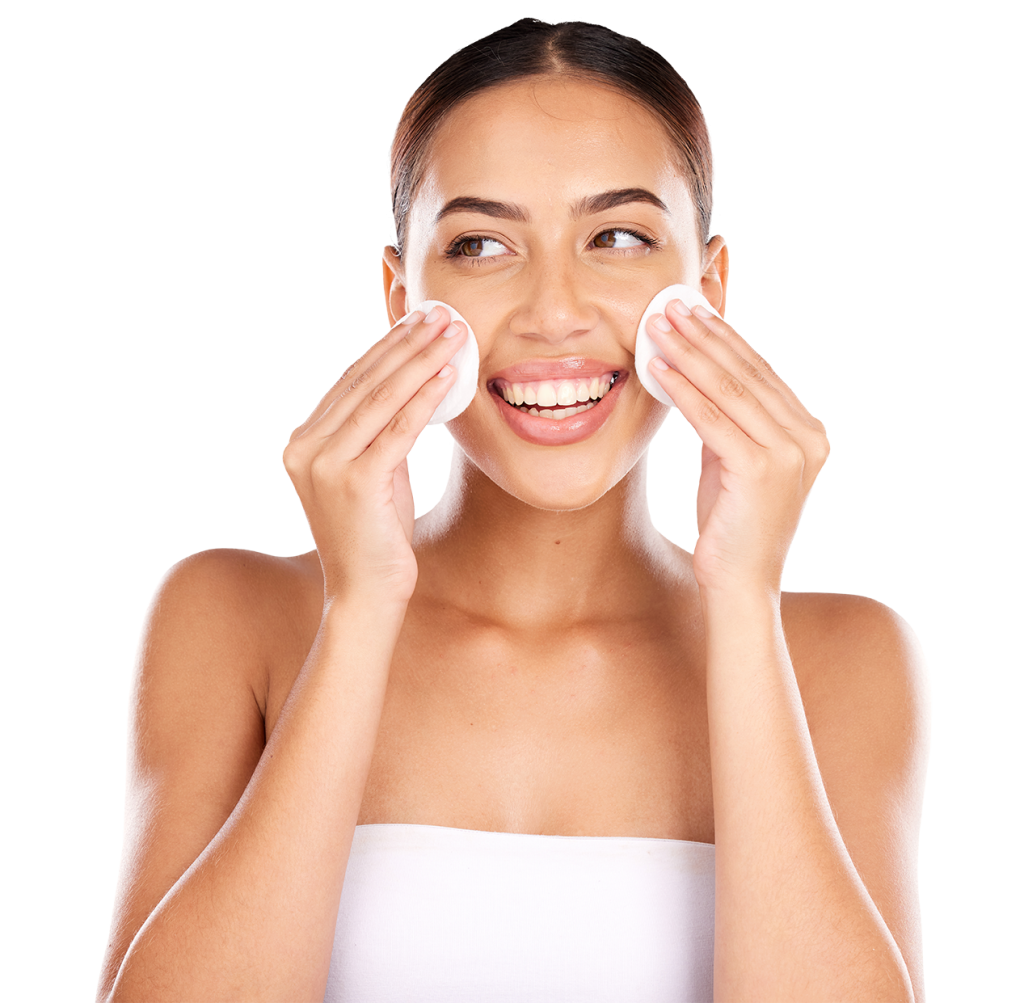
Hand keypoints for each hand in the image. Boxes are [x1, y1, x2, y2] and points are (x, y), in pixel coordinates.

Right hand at [283, 307, 466, 602]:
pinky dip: (424, 398)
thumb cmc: (375, 536)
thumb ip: (379, 434)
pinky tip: (447, 374)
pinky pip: (397, 429)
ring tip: (451, 334)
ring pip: (381, 398)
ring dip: (420, 360)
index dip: (387, 348)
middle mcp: (305, 447)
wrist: (364, 593)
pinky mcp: (354, 481)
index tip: (419, 323)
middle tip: (440, 314)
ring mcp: (325, 464)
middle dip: (407, 343)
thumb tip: (415, 388)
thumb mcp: (372, 473)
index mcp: (303, 443)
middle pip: (365, 382)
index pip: (351, 382)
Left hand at [646, 300, 828, 592]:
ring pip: (728, 389)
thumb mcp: (731, 463)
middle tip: (670, 305)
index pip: (760, 373)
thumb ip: (726, 423)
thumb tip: (697, 381)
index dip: (723, 339)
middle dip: (702, 335)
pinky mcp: (761, 469)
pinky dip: (681, 390)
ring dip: (687, 353)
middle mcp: (806, 438)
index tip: (692, 313)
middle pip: (745, 373)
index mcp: (806, 433)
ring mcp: (789, 453)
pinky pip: (711, 418)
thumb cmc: (732, 526)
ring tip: (657, 326)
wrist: (740, 584)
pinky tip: (657, 369)